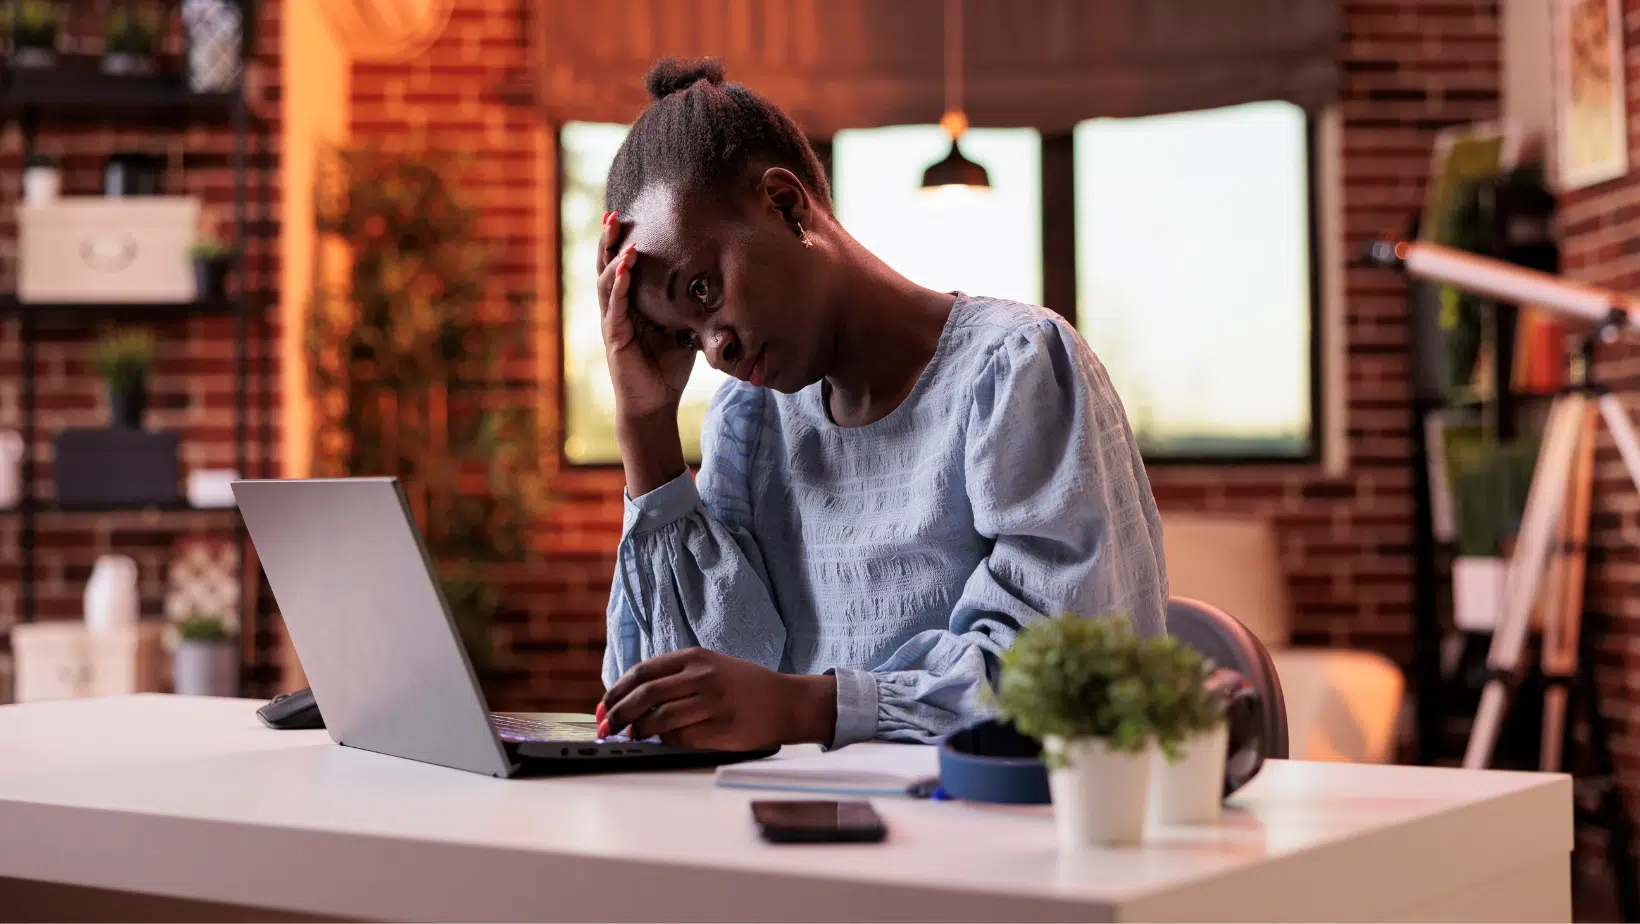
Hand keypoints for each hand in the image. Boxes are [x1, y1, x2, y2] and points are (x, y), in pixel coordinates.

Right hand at [597, 213, 695, 419]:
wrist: (655, 405)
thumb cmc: (667, 368)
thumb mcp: (684, 330)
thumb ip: (691, 308)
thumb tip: (720, 285)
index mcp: (631, 305)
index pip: (622, 266)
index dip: (621, 242)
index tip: (625, 215)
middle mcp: (616, 309)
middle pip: (607, 267)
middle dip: (609, 240)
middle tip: (613, 214)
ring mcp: (612, 323)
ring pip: (606, 282)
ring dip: (614, 258)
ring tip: (623, 238)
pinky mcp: (614, 338)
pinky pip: (614, 308)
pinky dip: (619, 287)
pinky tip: (624, 270)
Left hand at [597, 648, 837, 750]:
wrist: (785, 701)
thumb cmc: (742, 686)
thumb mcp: (709, 667)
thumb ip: (674, 677)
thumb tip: (627, 699)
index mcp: (695, 657)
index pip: (642, 672)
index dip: (616, 691)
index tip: (604, 706)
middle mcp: (702, 676)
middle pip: (645, 695)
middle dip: (619, 714)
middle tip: (607, 727)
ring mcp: (713, 702)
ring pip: (659, 719)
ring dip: (639, 731)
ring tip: (633, 736)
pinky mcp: (722, 728)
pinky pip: (680, 739)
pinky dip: (664, 743)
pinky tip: (661, 743)